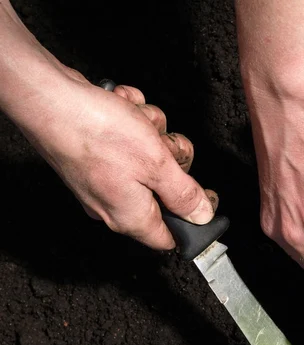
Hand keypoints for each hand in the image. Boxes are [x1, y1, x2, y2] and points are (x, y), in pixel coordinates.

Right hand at [12, 67, 217, 250]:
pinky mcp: (95, 156)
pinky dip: (132, 122)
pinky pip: (128, 142)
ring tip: (138, 121)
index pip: (170, 237)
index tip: (205, 195)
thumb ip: (184, 195)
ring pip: (149, 159)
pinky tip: (123, 110)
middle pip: (164, 192)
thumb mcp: (157, 165)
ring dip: (152, 133)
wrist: (49, 99)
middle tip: (164, 143)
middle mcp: (114, 204)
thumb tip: (202, 216)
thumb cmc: (97, 132)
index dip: (193, 220)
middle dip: (171, 159)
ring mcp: (103, 179)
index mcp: (130, 216)